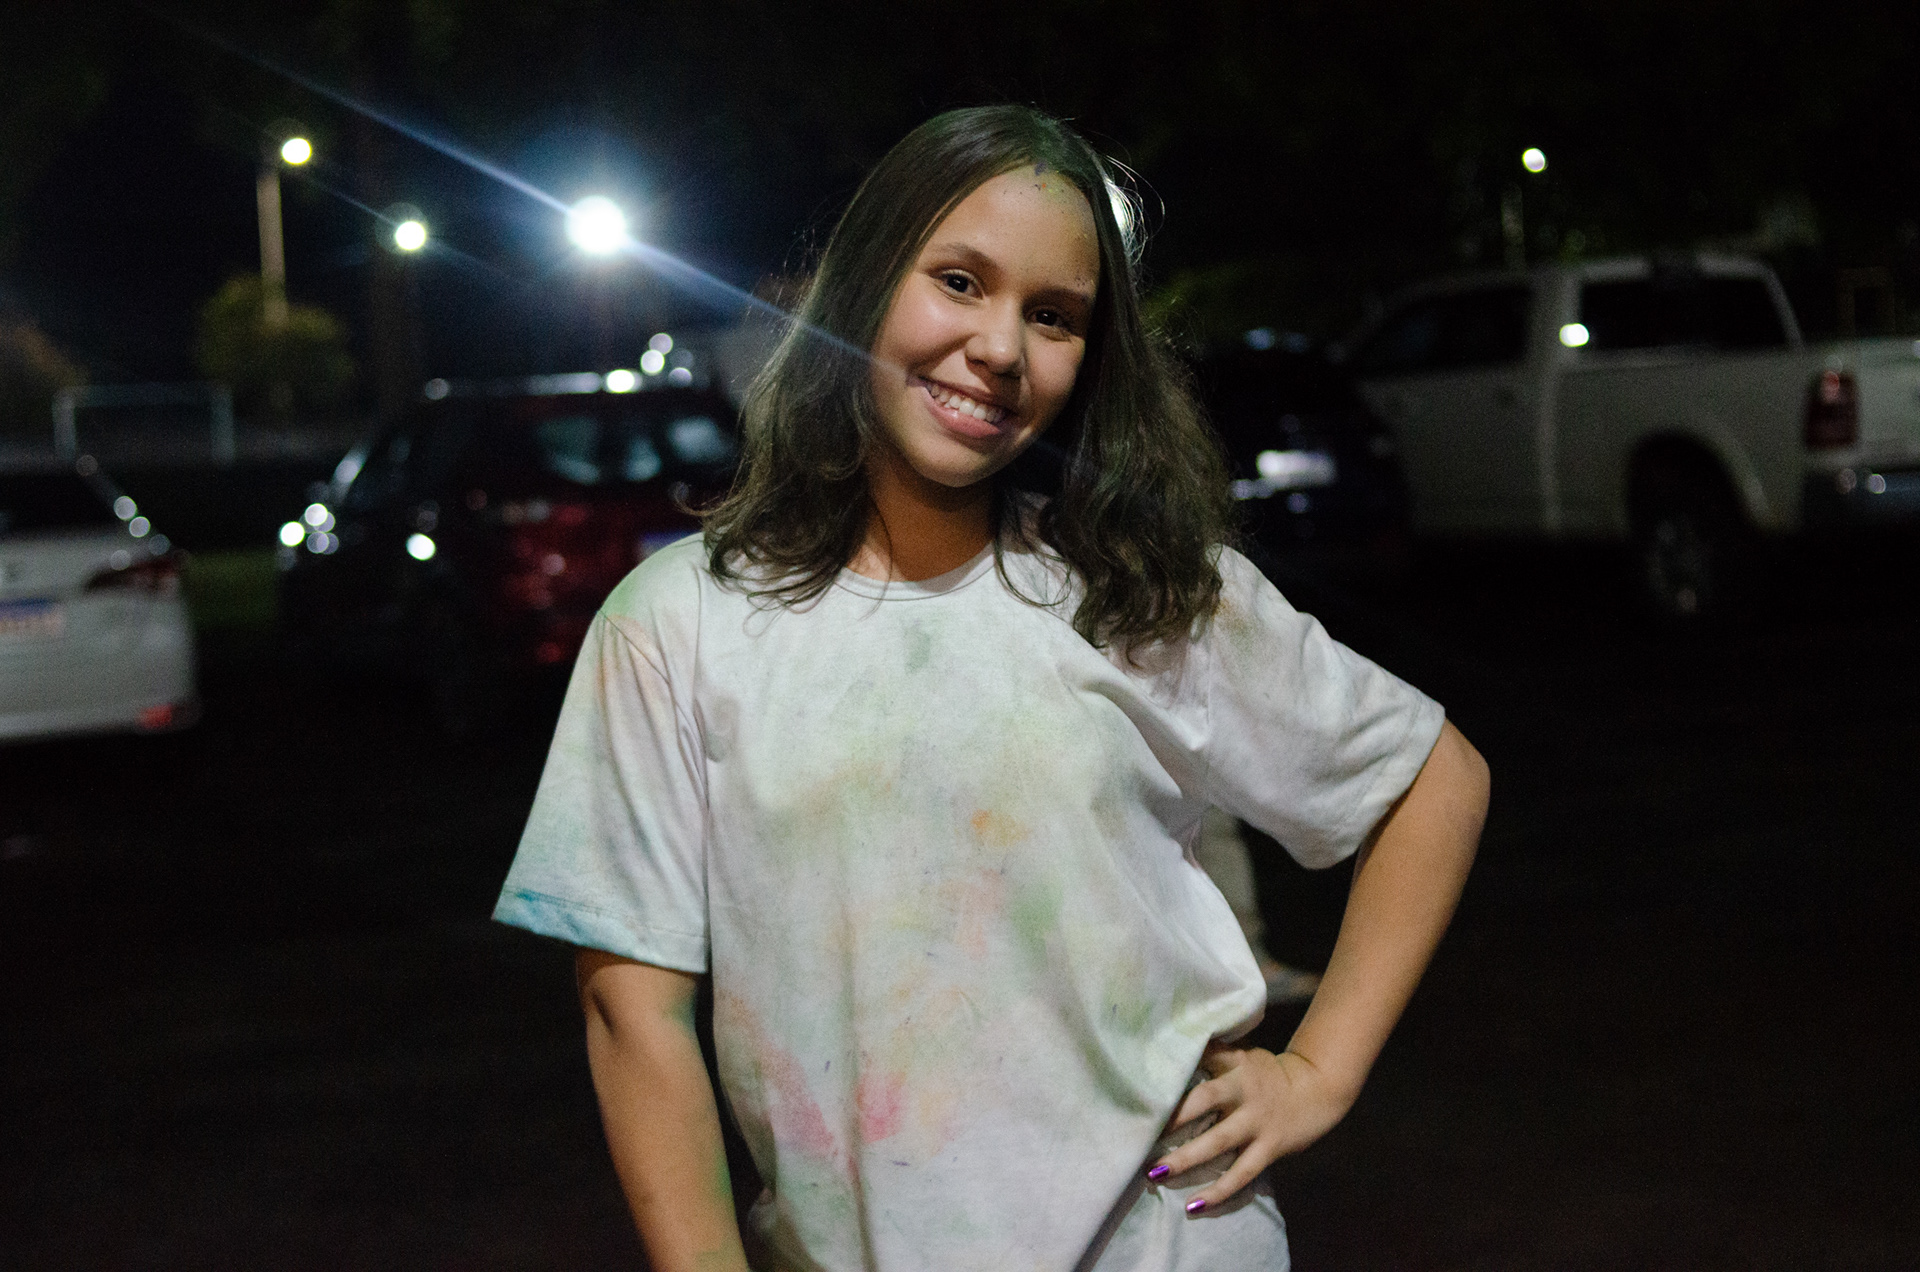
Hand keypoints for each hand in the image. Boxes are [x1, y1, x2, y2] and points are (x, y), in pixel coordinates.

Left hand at [1146, 1044, 1356, 1212]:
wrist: (1318, 1088)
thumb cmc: (1266, 1073)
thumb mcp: (1241, 1055)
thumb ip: (1211, 1056)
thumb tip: (1166, 1053)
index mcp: (1235, 1062)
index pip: (1201, 1055)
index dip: (1174, 1064)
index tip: (1142, 1077)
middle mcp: (1243, 1090)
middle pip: (1203, 1100)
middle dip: (1172, 1117)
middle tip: (1140, 1132)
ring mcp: (1256, 1121)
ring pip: (1218, 1142)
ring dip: (1186, 1159)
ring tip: (1156, 1173)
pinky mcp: (1269, 1147)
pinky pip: (1241, 1174)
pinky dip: (1218, 1192)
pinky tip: (1193, 1206)